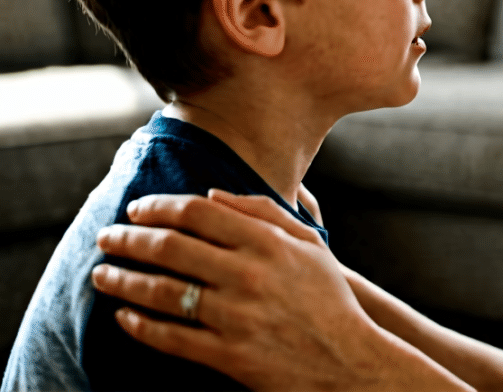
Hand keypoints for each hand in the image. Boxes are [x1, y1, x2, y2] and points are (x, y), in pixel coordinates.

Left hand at [91, 191, 469, 390]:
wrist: (349, 359)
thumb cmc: (328, 296)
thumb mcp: (309, 244)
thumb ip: (263, 212)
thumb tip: (212, 195)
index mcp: (268, 242)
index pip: (198, 213)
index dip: (159, 207)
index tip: (136, 208)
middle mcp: (248, 275)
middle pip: (172, 247)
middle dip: (129, 239)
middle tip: (105, 236)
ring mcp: (236, 317)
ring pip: (163, 292)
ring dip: (124, 280)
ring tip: (101, 273)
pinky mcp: (228, 356)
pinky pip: (172, 338)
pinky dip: (141, 326)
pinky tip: (123, 317)